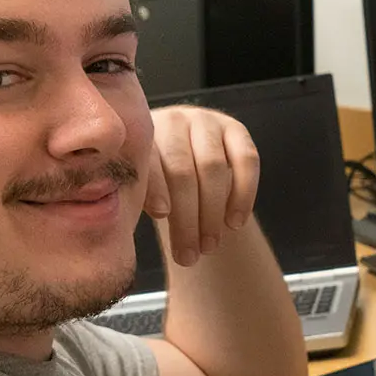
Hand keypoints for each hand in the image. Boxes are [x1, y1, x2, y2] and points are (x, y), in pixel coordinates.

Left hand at [143, 106, 259, 265]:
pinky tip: (235, 223)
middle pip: (182, 170)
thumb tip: (130, 223)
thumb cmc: (157, 183)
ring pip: (213, 167)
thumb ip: (136, 198)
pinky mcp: (236, 129)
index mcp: (143, 134)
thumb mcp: (141, 187)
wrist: (187, 161)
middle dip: (187, 217)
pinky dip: (243, 195)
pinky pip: (246, 160)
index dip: (155, 187)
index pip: (149, 160)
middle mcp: (174, 121)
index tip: (161, 216)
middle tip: (188, 254)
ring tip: (209, 246)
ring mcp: (207, 122)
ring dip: (212, 213)